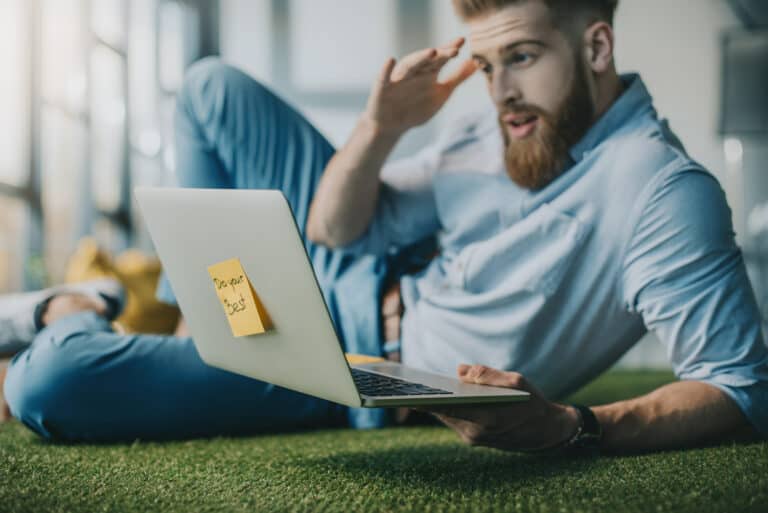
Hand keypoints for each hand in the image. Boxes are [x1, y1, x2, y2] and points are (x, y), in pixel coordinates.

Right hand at [363, 37, 477, 135]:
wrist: (393, 125)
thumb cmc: (417, 107)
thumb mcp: (441, 93)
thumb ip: (457, 78)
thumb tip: (476, 64)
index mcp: (428, 73)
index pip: (441, 58)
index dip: (450, 49)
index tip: (462, 41)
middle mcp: (414, 72)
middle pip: (428, 60)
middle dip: (440, 54)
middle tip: (454, 50)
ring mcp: (398, 79)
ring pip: (409, 65)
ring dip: (420, 58)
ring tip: (432, 52)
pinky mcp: (383, 88)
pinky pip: (384, 77)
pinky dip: (386, 69)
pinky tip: (390, 60)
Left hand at [422, 365, 580, 450]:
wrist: (547, 432)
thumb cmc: (532, 403)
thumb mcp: (516, 382)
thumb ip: (487, 375)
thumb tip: (459, 371)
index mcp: (486, 418)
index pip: (446, 408)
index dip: (424, 400)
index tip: (406, 393)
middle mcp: (476, 432)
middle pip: (441, 412)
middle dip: (427, 397)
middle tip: (407, 383)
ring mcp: (473, 438)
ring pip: (446, 415)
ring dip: (435, 402)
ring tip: (418, 385)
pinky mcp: (473, 439)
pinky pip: (453, 419)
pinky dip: (446, 407)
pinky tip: (438, 393)